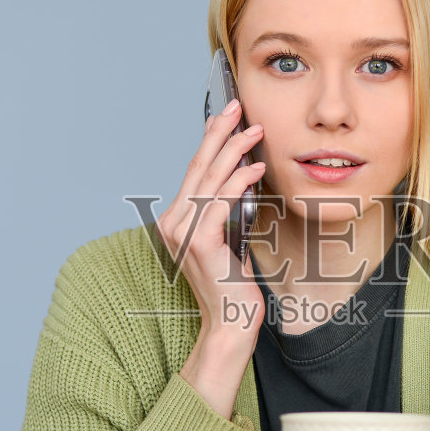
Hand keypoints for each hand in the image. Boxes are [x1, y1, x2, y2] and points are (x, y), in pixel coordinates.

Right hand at [157, 99, 267, 416]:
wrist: (229, 324)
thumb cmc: (232, 285)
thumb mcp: (227, 239)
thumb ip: (225, 212)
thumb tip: (240, 175)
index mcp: (176, 220)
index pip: (194, 170)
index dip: (210, 139)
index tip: (227, 115)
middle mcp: (173, 223)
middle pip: (198, 167)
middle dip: (220, 133)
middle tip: (239, 107)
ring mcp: (184, 233)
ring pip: (210, 180)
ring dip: (234, 151)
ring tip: (255, 130)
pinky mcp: (200, 243)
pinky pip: (221, 203)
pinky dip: (239, 182)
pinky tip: (256, 168)